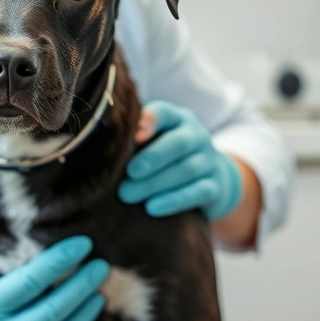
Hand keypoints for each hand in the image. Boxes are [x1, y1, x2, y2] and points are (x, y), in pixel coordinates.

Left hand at [119, 101, 240, 219]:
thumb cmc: (167, 155)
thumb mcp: (153, 140)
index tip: (133, 136)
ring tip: (127, 195)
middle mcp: (197, 136)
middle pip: (179, 143)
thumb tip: (104, 143)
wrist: (211, 176)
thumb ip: (134, 137)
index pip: (164, 113)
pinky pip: (198, 192)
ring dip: (156, 183)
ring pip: (187, 169)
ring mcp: (209, 161)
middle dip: (153, 157)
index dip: (150, 121)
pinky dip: (174, 200)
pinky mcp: (215, 186)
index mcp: (177, 119)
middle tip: (129, 172)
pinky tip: (152, 208)